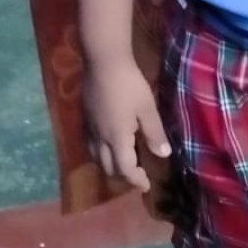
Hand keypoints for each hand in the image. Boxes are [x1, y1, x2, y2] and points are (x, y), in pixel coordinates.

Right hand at [82, 55, 170, 191]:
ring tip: (122, 162)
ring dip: (109, 165)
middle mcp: (100, 139)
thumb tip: (163, 155)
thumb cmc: (129, 84)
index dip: (136, 180)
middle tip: (136, 174)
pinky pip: (89, 144)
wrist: (103, 62)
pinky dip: (98, 153)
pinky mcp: (84, 118)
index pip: (125, 170)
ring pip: (95, 158)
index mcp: (117, 139)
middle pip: (108, 168)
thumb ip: (154, 133)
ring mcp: (89, 128)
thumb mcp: (147, 108)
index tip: (147, 185)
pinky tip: (106, 144)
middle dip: (122, 176)